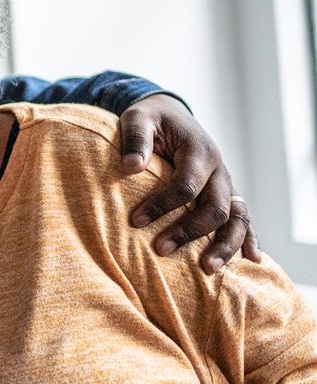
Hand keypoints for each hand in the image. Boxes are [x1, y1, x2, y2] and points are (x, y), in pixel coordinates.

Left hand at [118, 93, 260, 272]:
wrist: (170, 113)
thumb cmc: (151, 119)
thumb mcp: (137, 119)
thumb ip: (136, 140)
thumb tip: (131, 167)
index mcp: (199, 151)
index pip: (186, 186)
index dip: (162, 206)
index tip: (135, 221)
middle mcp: (219, 169)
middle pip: (214, 208)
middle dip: (189, 232)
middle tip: (160, 250)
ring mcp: (226, 183)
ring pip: (237, 218)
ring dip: (224, 245)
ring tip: (208, 269)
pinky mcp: (226, 193)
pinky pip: (244, 217)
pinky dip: (248, 238)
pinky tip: (251, 259)